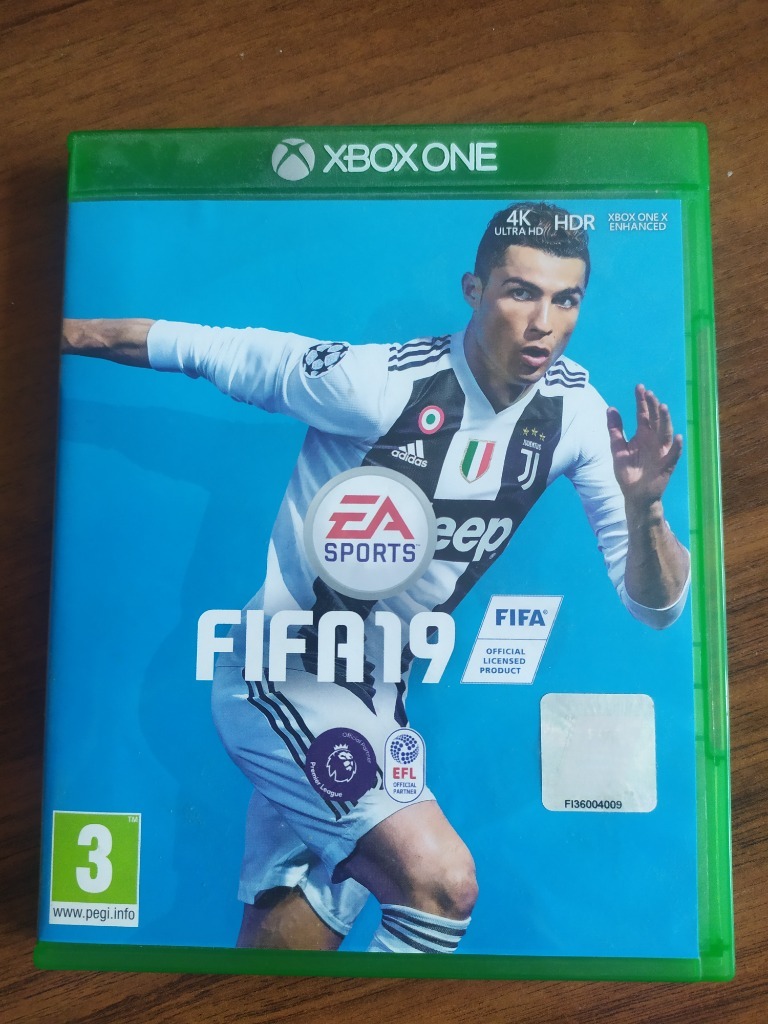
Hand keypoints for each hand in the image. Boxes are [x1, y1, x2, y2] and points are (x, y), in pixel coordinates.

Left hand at [607, 384, 682, 506]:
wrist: (633, 494)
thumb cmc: (628, 471)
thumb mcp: (617, 448)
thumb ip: (615, 429)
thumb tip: (611, 408)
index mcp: (643, 435)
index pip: (643, 414)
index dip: (642, 401)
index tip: (640, 387)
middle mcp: (654, 440)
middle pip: (656, 420)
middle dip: (653, 407)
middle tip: (649, 393)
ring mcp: (661, 452)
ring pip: (666, 433)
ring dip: (666, 420)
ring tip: (663, 407)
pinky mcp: (666, 466)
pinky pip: (673, 455)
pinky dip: (677, 447)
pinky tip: (679, 437)